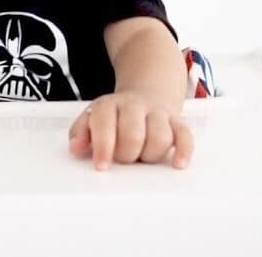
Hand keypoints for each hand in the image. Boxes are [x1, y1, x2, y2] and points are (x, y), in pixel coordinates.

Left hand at [68, 91, 193, 169]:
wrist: (143, 96)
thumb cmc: (114, 117)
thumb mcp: (92, 119)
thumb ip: (81, 132)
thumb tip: (76, 148)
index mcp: (109, 105)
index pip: (105, 122)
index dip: (103, 146)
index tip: (102, 165)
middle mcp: (134, 106)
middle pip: (133, 134)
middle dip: (127, 154)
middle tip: (123, 158)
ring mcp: (157, 113)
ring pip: (160, 136)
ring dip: (150, 154)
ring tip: (142, 157)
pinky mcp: (176, 122)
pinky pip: (185, 135)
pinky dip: (183, 151)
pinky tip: (176, 163)